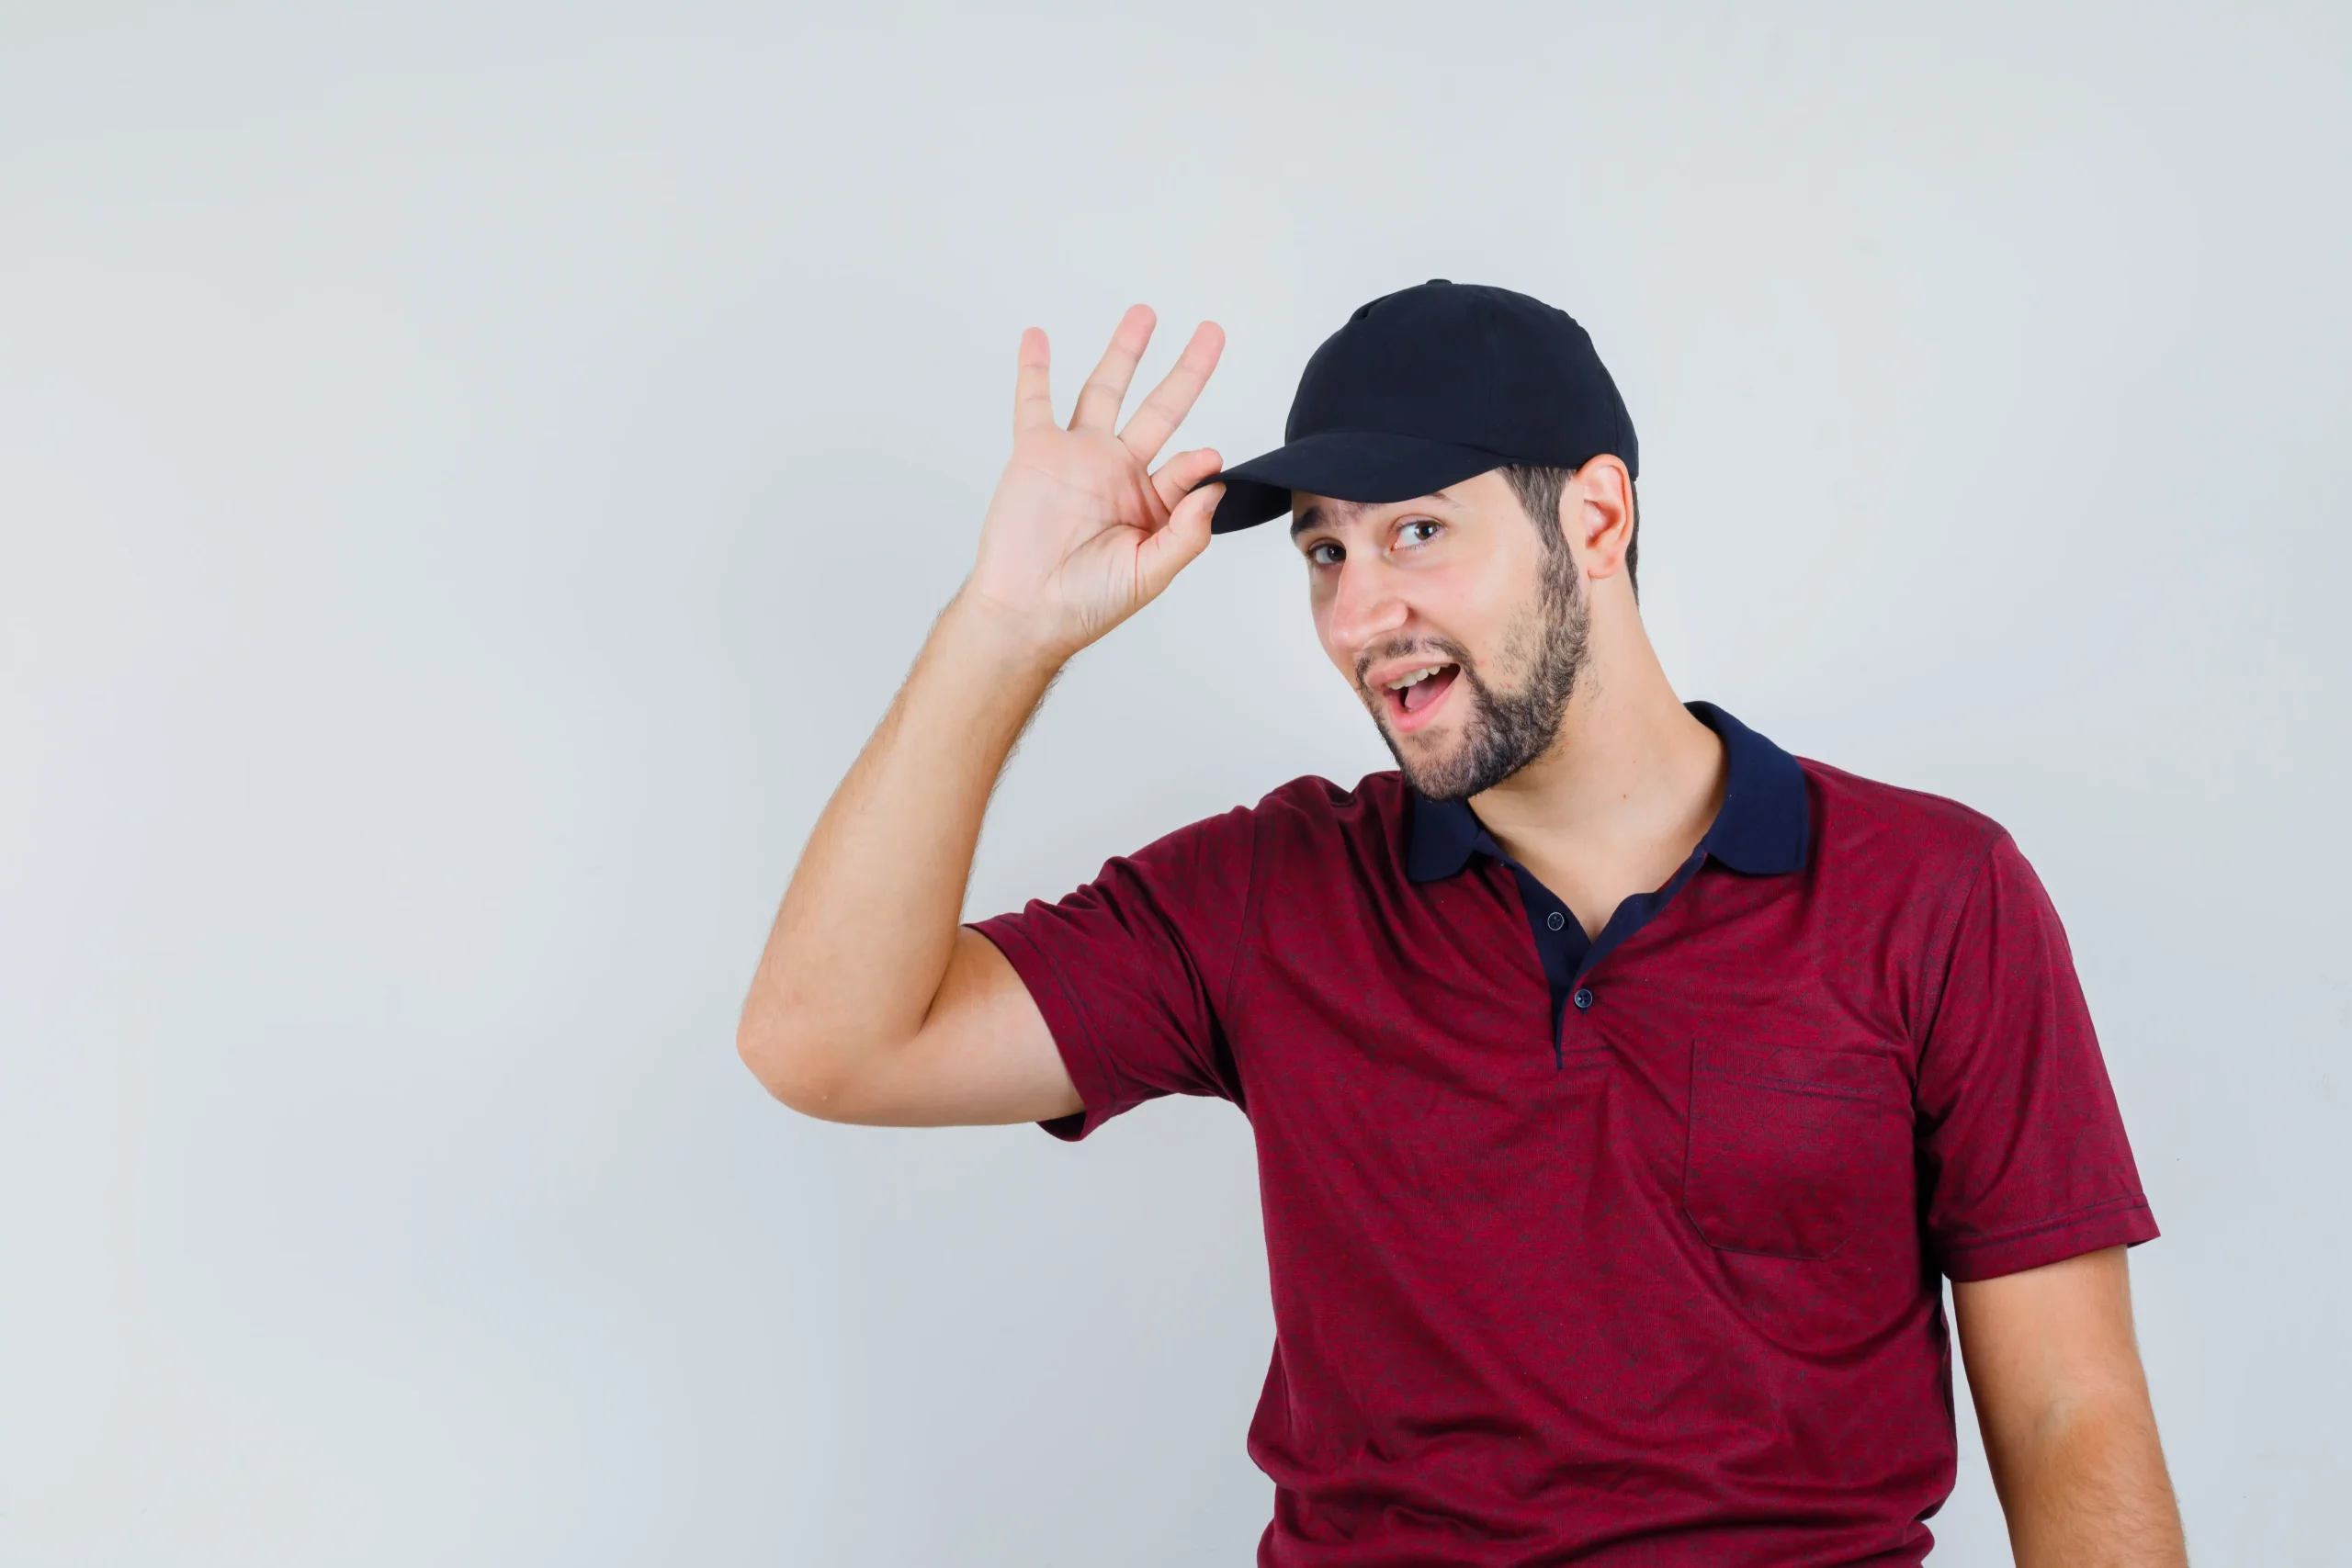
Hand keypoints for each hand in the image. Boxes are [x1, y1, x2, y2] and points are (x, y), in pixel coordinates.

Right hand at [964, 306, 1225, 661]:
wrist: (1026, 611)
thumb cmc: (1087, 602)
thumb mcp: (1150, 573)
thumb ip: (1186, 533)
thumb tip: (1213, 486)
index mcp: (1151, 502)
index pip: (1186, 466)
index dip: (1199, 461)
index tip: (1208, 459)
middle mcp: (1119, 472)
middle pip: (1161, 408)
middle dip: (1187, 370)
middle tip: (1212, 332)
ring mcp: (1079, 457)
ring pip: (1105, 391)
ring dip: (1124, 352)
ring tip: (1144, 314)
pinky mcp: (1037, 452)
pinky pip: (1035, 402)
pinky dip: (1036, 369)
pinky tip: (1038, 337)